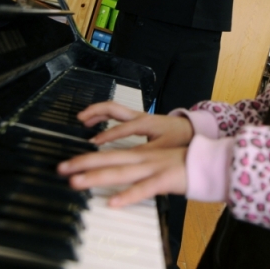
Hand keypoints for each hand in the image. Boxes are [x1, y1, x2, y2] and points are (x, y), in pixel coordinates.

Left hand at [58, 146, 187, 207]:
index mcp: (141, 154)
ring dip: (97, 177)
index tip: (66, 164)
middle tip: (60, 169)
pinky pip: (144, 189)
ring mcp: (153, 168)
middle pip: (108, 160)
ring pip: (120, 172)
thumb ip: (139, 171)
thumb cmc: (185, 165)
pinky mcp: (165, 179)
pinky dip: (128, 195)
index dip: (86, 159)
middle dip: (82, 164)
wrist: (211, 162)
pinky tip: (113, 202)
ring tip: (77, 182)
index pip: (108, 155)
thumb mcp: (157, 165)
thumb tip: (121, 179)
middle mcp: (143, 158)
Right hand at [78, 101, 193, 148]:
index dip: (106, 136)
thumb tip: (126, 161)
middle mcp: (138, 116)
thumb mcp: (162, 149)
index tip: (92, 144)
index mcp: (144, 123)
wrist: (189, 129)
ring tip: (83, 119)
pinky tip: (97, 124)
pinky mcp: (138, 119)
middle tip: (80, 118)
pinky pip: (117, 114)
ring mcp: (137, 116)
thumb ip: (144, 154)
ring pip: (113, 108)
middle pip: (112, 108)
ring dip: (97, 112)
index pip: (120, 128)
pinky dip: (104, 116)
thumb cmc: (178, 138)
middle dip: (95, 111)